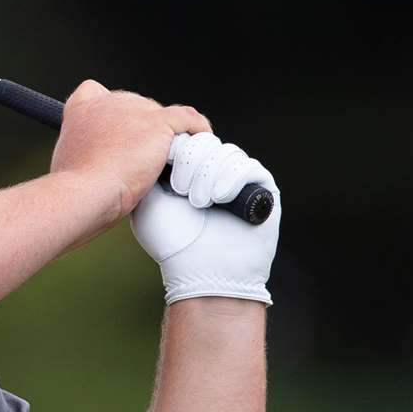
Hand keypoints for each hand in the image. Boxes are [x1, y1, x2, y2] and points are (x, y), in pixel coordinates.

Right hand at [49, 79, 212, 230]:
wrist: (84, 194)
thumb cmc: (75, 190)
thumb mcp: (69, 163)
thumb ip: (84, 152)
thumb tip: (98, 161)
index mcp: (81, 111)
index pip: (95, 92)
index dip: (110, 110)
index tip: (117, 129)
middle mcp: (106, 103)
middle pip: (135, 105)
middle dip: (142, 129)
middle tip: (144, 158)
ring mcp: (134, 110)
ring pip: (161, 115)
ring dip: (167, 134)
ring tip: (169, 159)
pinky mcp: (157, 123)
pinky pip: (188, 118)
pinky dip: (197, 128)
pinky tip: (202, 138)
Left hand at [130, 132, 282, 304]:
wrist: (202, 272)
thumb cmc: (172, 242)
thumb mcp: (150, 200)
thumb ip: (154, 167)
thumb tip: (162, 139)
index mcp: (188, 173)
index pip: (187, 140)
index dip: (179, 150)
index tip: (169, 178)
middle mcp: (214, 173)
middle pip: (207, 142)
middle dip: (192, 162)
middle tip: (182, 192)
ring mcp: (239, 180)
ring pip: (227, 152)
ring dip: (209, 174)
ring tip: (200, 203)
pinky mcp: (262, 189)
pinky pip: (249, 166)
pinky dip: (231, 178)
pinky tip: (218, 198)